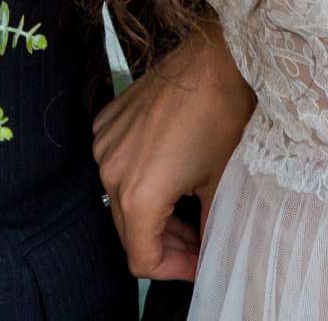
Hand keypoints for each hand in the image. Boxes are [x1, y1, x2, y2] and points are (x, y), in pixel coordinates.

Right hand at [91, 19, 254, 282]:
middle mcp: (110, 171)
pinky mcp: (107, 123)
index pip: (141, 259)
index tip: (200, 261)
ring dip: (153, 212)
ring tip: (189, 206)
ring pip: (121, 199)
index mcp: (138, 194)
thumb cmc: (222, 115)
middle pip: (129, 231)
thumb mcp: (221, 183)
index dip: (174, 270)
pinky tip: (172, 170)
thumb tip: (205, 249)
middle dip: (165, 243)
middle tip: (199, 240)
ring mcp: (105, 144)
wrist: (214, 57)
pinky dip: (141, 179)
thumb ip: (207, 228)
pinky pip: (117, 166)